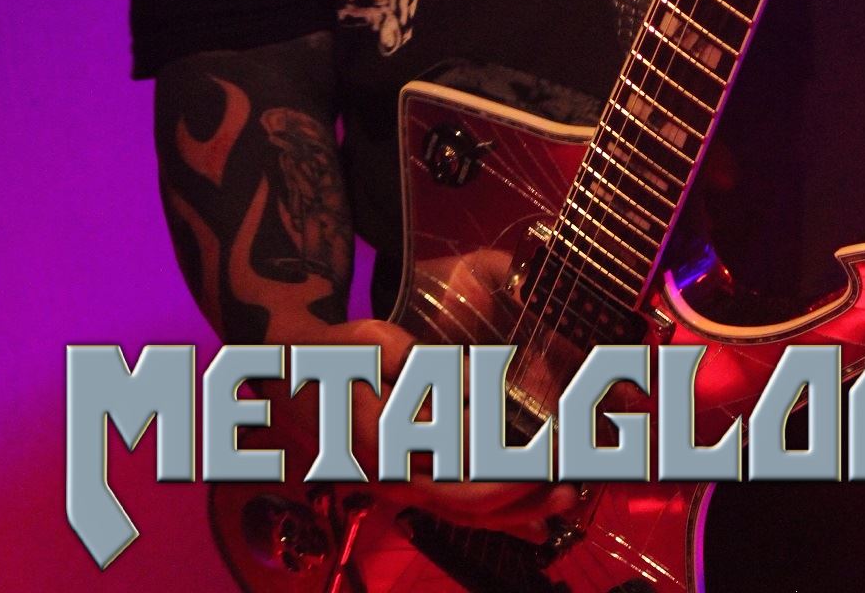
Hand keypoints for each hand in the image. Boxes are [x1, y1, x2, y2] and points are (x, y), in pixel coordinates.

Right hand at [270, 279, 576, 543]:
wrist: (290, 380)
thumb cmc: (333, 354)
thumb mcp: (367, 342)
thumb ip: (409, 360)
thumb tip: (464, 378)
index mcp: (382, 443)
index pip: (453, 469)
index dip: (503, 468)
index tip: (547, 454)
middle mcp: (392, 478)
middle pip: (469, 503)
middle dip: (526, 496)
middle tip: (574, 481)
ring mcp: (398, 492)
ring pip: (466, 517)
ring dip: (520, 512)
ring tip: (570, 497)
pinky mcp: (406, 491)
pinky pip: (456, 515)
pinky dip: (499, 521)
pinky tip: (536, 523)